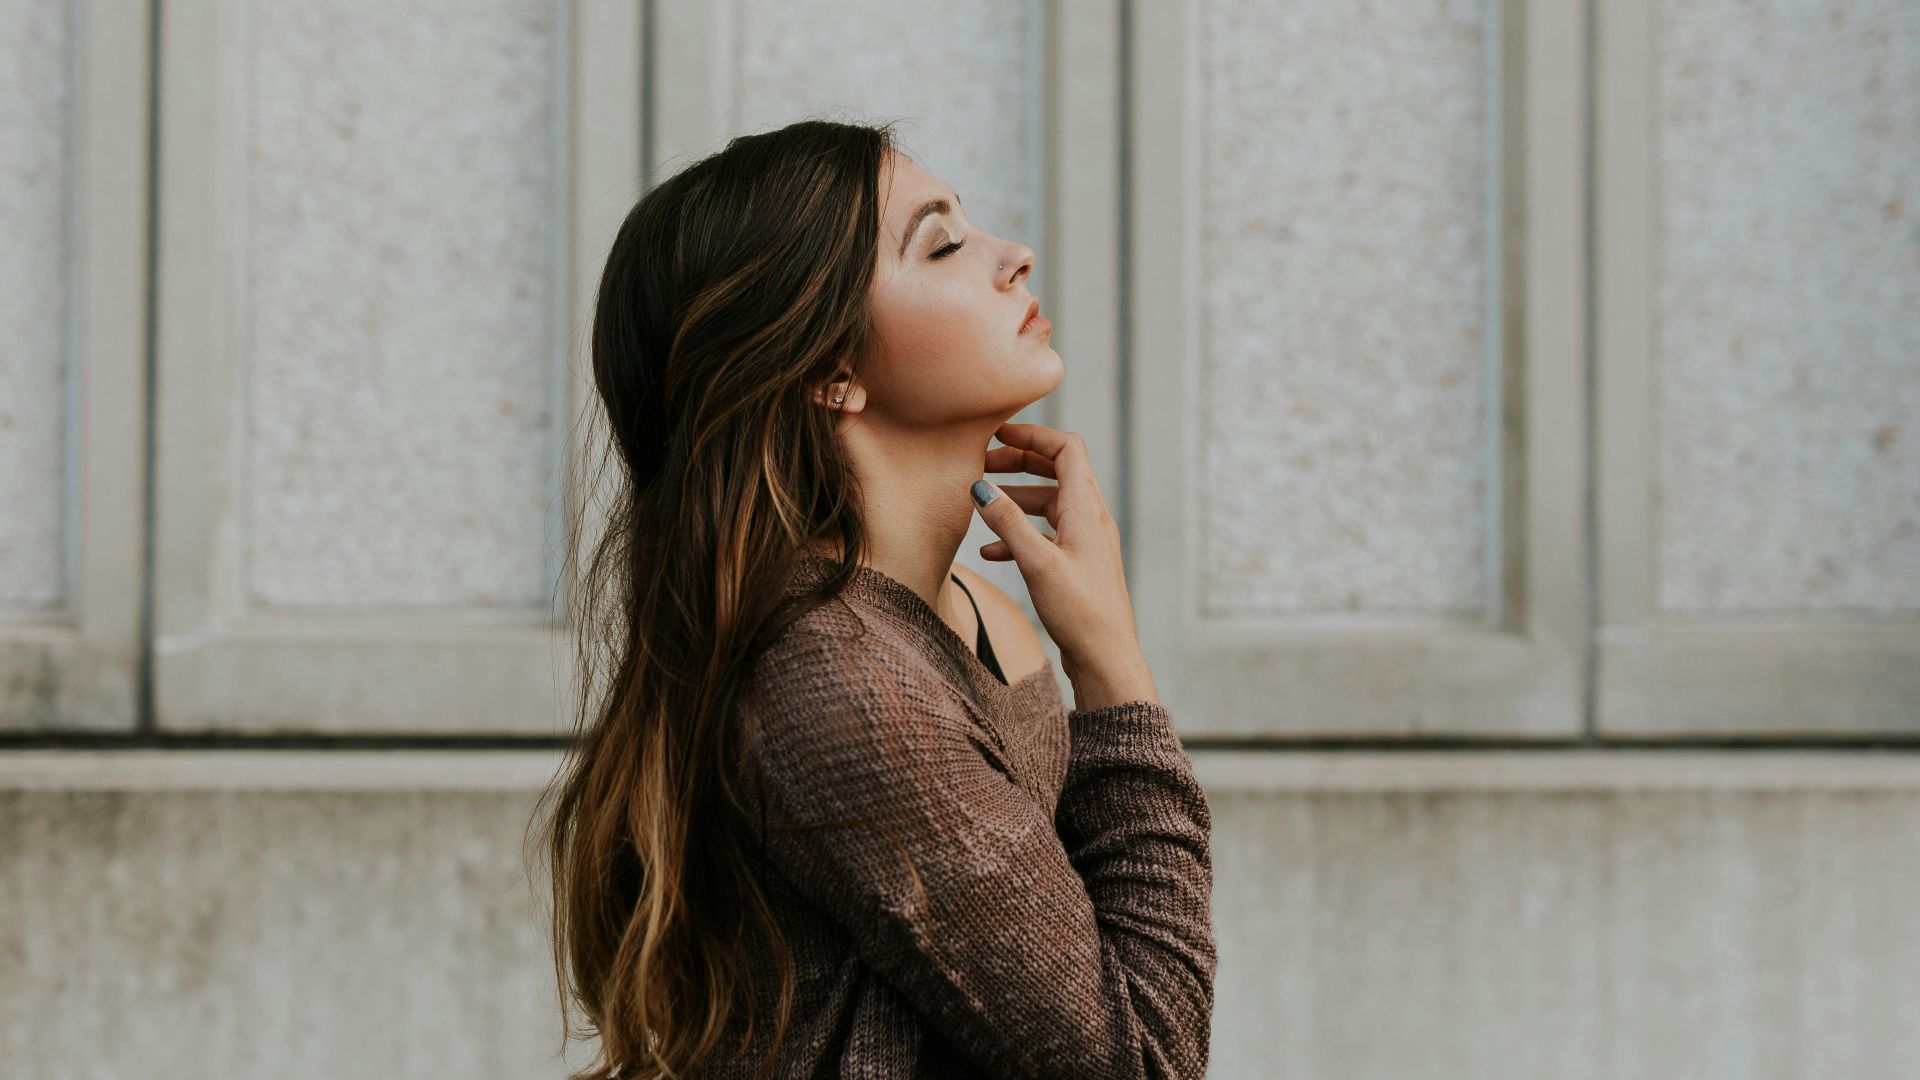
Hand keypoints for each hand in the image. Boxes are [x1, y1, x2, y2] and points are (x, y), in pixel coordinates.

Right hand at [970, 423, 1156, 707]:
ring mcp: (1086, 542)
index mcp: (1087, 509)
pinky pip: (1046, 535)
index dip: (1033, 435)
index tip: (997, 433)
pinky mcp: (1077, 564)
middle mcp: (1091, 519)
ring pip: (1049, 503)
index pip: (1067, 449)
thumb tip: (980, 486)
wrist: (1106, 659)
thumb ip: (1008, 522)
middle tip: (981, 464)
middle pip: (1057, 471)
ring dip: (1015, 498)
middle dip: (1019, 462)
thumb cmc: (1079, 612)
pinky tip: (991, 551)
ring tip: (981, 503)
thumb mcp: (1037, 563)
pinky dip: (1019, 532)